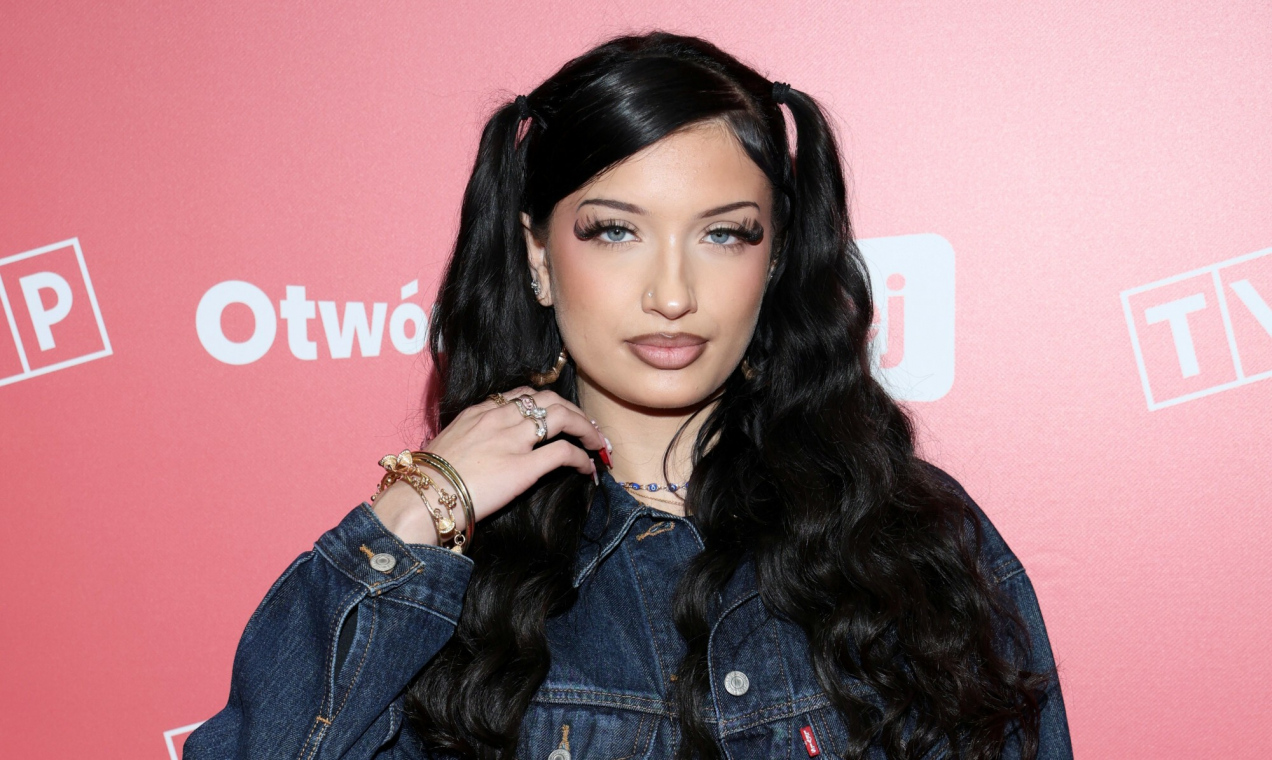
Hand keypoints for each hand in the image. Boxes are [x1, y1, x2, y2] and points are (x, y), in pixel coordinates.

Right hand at [374, 386, 605, 543]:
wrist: (422, 495)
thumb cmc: (428, 479)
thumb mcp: (450, 445)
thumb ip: (471, 439)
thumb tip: (480, 453)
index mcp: (481, 412)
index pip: (523, 395)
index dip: (547, 403)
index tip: (557, 414)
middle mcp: (500, 418)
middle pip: (549, 400)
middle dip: (574, 411)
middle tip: (587, 427)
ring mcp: (513, 440)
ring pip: (564, 417)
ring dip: (586, 428)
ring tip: (597, 442)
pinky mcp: (524, 466)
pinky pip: (564, 453)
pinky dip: (582, 458)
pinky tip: (588, 467)